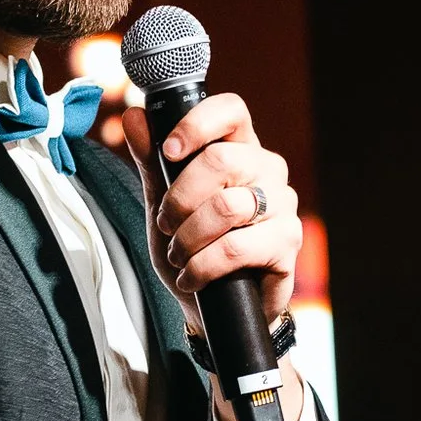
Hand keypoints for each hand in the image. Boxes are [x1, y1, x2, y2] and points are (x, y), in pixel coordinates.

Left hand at [120, 95, 306, 420]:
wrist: (213, 311)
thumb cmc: (192, 249)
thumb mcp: (162, 205)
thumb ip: (151, 162)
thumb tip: (133, 116)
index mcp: (239, 149)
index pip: (231, 109)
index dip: (198, 124)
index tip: (170, 151)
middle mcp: (267, 170)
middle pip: (222, 159)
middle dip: (180, 197)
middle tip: (167, 223)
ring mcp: (282, 205)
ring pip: (227, 206)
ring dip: (189, 237)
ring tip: (179, 255)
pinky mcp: (287, 242)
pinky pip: (237, 247)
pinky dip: (204, 265)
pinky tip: (194, 276)